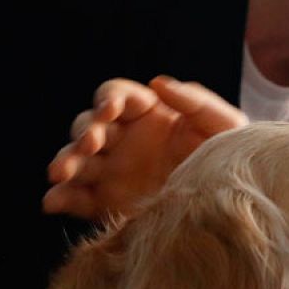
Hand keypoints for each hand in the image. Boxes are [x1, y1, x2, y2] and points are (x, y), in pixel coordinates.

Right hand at [42, 76, 246, 219]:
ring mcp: (113, 171)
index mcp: (147, 113)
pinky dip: (61, 199)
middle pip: (88, 127)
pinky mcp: (108, 202)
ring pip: (77, 161)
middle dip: (83, 133)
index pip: (115, 96)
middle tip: (90, 145)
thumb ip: (195, 100)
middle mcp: (124, 140)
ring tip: (59, 173)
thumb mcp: (223, 125)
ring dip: (64, 162)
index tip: (111, 111)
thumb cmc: (231, 156)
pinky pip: (78, 199)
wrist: (236, 205)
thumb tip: (157, 83)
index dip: (107, 99)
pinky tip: (52, 203)